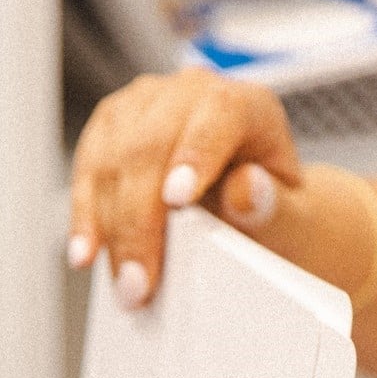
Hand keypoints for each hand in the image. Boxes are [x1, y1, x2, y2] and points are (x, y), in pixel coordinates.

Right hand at [67, 68, 301, 309]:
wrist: (252, 203)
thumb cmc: (274, 207)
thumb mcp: (291, 213)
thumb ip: (275, 206)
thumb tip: (249, 193)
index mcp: (245, 104)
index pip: (217, 115)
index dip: (195, 156)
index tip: (178, 201)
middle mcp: (190, 93)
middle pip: (151, 146)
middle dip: (141, 222)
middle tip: (142, 283)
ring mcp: (144, 105)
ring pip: (112, 157)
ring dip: (110, 226)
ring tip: (123, 284)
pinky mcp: (111, 128)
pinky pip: (88, 168)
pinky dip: (85, 215)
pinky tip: (86, 252)